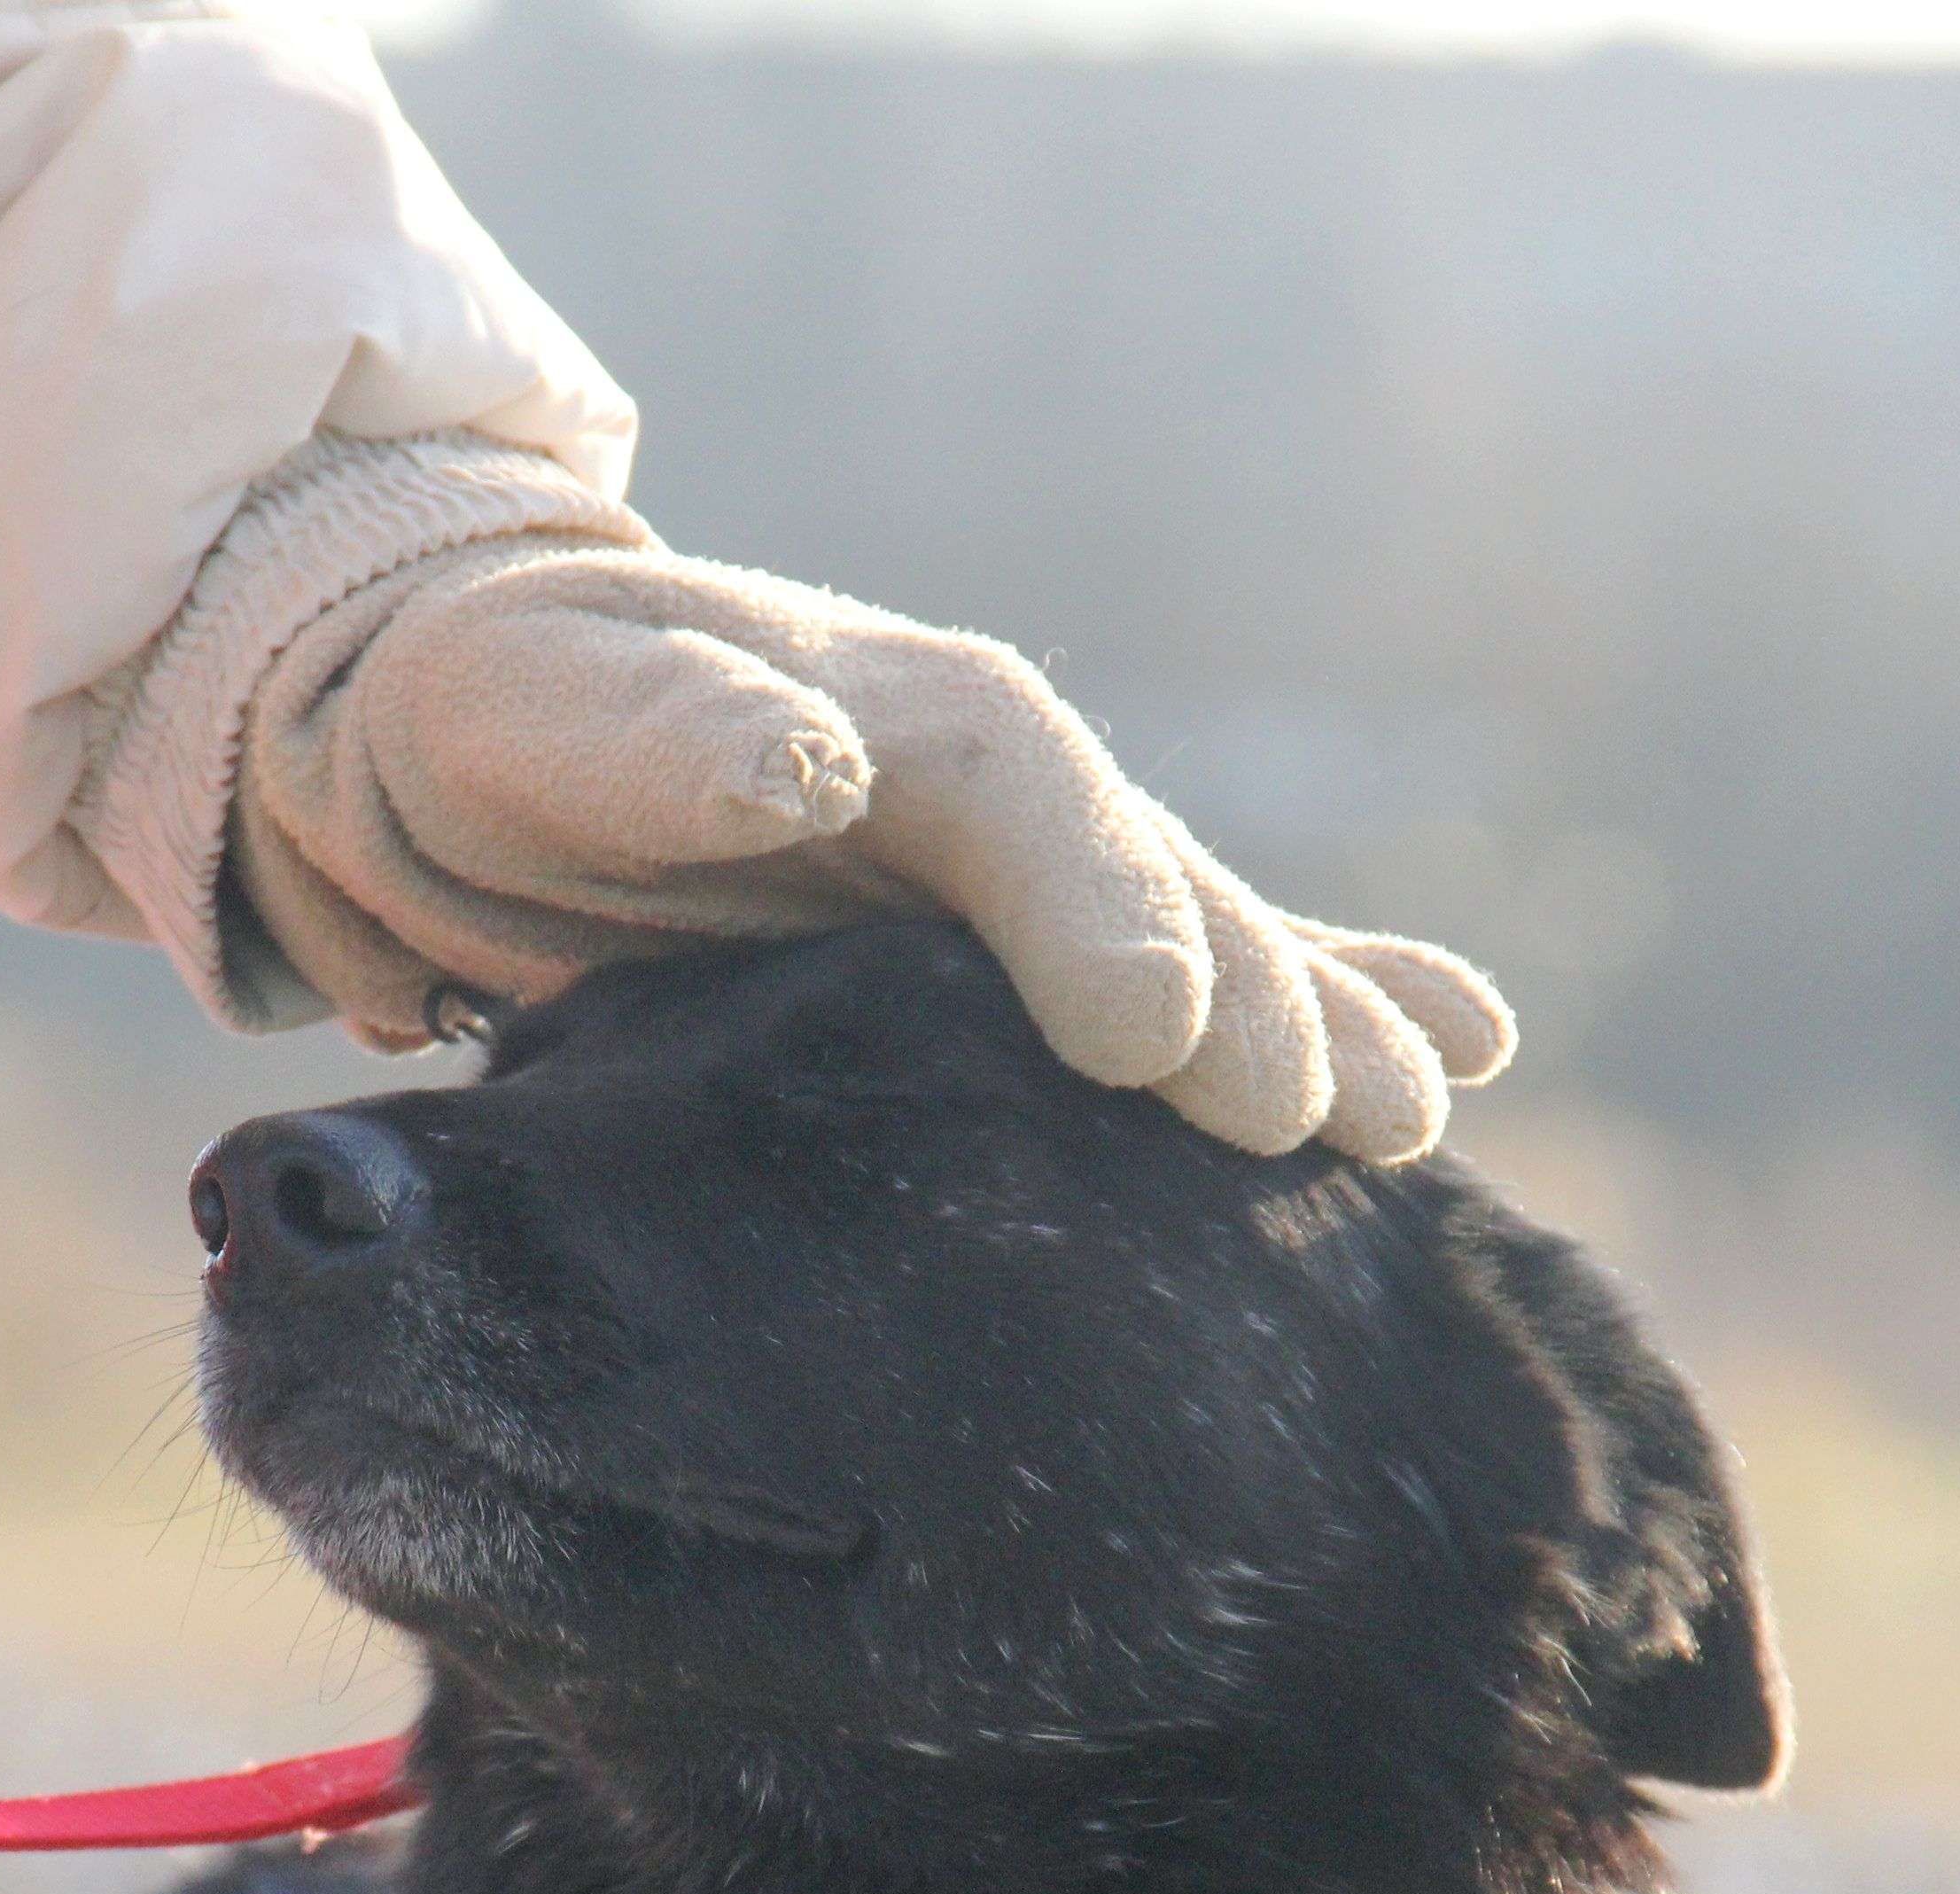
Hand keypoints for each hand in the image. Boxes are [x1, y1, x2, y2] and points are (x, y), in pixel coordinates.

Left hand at [228, 541, 1512, 1160]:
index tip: (1150, 1037)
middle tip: (1313, 1120)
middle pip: (1151, 880)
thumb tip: (802, 758)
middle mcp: (994, 785)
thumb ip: (658, 732)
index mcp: (883, 712)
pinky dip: (1347, 1001)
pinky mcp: (1043, 954)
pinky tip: (1471, 1058)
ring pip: (1210, 942)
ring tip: (1420, 1116)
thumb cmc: (499, 723)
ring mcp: (1034, 872)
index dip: (1096, 908)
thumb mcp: (530, 706)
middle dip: (1249, 994)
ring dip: (1324, 1023)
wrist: (488, 743)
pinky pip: (1211, 978)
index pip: (1017, 800)